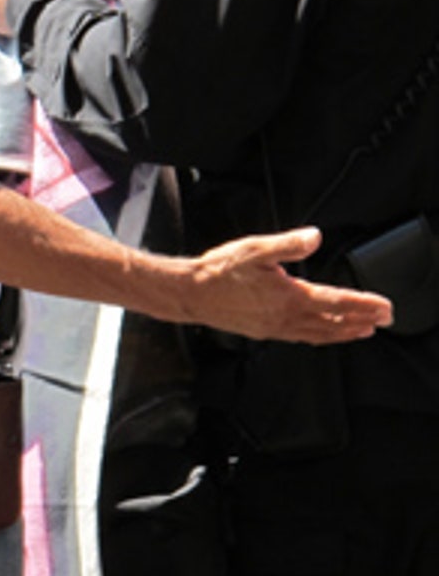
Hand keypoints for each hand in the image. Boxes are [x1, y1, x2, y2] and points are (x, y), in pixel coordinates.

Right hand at [177, 227, 392, 343]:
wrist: (191, 292)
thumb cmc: (218, 271)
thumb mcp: (255, 248)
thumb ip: (288, 244)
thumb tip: (315, 237)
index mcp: (288, 296)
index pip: (336, 302)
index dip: (364, 304)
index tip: (384, 307)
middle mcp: (285, 316)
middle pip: (334, 322)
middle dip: (362, 321)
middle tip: (384, 320)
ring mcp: (275, 328)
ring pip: (320, 334)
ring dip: (345, 333)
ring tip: (363, 331)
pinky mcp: (264, 332)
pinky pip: (301, 338)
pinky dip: (321, 338)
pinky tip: (323, 335)